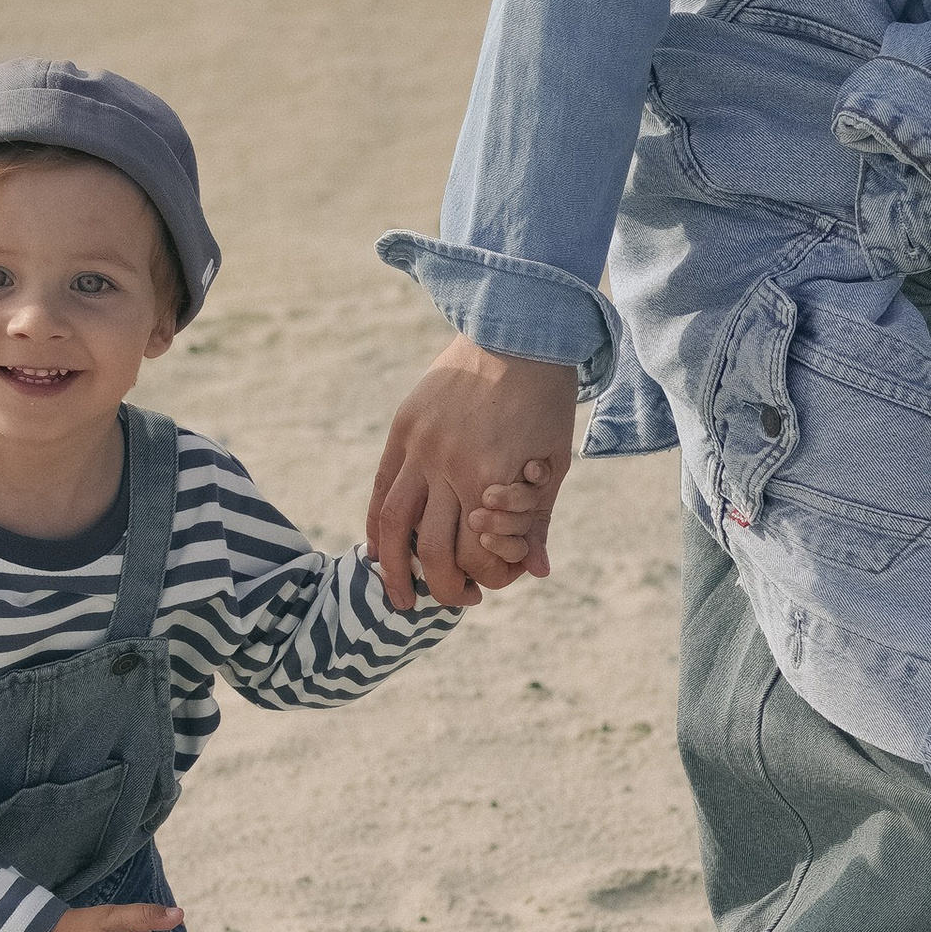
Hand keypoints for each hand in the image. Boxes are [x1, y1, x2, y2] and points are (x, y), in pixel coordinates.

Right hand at [369, 337, 578, 611]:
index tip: (499, 579)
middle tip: (458, 600)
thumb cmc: (545, 400)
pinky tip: (379, 552)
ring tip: (399, 597)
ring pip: (394, 526)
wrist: (517, 331)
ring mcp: (420, 447)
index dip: (491, 576)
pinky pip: (381, 490)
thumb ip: (537, 519)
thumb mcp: (553, 461)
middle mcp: (449, 466)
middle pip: (435, 551)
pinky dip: (377, 527)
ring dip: (395, 571)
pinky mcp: (403, 430)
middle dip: (446, 587)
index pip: (479, 554)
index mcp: (491, 477)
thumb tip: (535, 571)